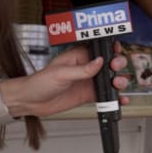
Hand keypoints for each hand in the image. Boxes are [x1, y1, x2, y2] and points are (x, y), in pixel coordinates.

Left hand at [5, 42, 129, 116]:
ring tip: (118, 85)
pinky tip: (121, 100)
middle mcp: (87, 68)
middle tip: (116, 70)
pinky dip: (115, 98)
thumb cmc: (39, 82)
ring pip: (111, 80)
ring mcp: (89, 82)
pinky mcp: (89, 95)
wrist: (30, 102)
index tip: (115, 55)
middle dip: (118, 65)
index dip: (111, 51)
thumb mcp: (60, 73)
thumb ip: (82, 69)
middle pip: (110, 64)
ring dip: (119, 81)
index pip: (100, 50)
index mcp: (79, 56)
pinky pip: (106, 96)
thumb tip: (99, 62)